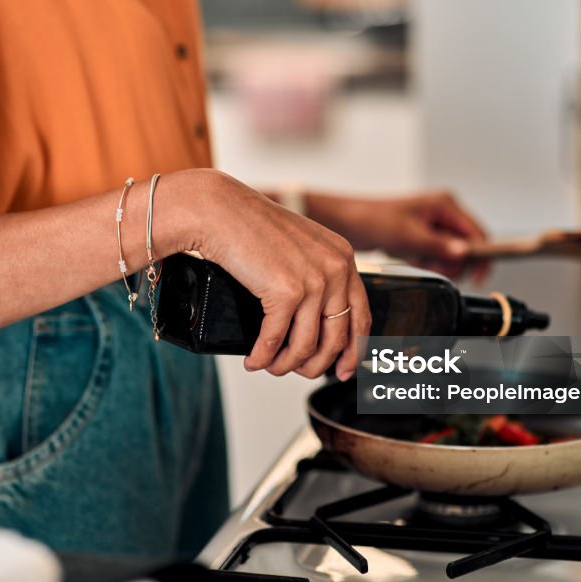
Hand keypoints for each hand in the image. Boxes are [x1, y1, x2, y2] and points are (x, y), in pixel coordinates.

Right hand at [159, 170, 371, 379]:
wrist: (219, 210)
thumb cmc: (250, 225)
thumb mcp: (300, 247)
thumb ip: (316, 275)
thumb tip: (317, 321)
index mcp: (342, 257)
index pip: (361, 316)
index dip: (353, 351)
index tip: (344, 370)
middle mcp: (335, 269)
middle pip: (336, 339)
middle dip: (315, 365)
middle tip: (297, 372)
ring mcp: (313, 281)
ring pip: (306, 346)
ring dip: (285, 365)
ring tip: (270, 366)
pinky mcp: (286, 292)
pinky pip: (276, 340)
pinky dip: (263, 356)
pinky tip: (254, 360)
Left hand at [307, 191, 489, 281]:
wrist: (348, 223)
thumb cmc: (373, 219)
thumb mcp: (408, 236)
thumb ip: (438, 246)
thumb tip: (463, 254)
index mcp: (445, 204)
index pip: (477, 233)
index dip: (480, 255)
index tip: (478, 275)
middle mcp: (443, 212)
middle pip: (467, 245)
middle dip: (454, 262)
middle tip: (435, 266)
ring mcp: (434, 225)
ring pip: (452, 253)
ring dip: (439, 263)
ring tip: (418, 259)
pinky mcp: (424, 236)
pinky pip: (437, 255)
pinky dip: (428, 262)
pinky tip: (412, 257)